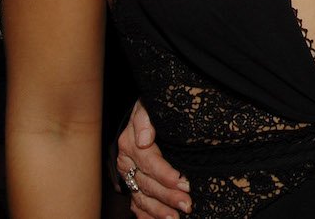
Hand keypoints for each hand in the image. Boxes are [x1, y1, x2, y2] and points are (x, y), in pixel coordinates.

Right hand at [117, 100, 191, 218]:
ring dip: (159, 210)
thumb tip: (144, 140)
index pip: (149, 163)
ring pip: (141, 198)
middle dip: (167, 196)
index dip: (165, 174)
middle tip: (186, 204)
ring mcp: (129, 176)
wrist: (142, 114)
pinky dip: (147, 215)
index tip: (183, 182)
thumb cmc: (150, 109)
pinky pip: (137, 204)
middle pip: (147, 184)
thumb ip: (145, 120)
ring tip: (175, 218)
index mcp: (130, 145)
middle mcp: (127, 163)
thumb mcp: (146, 107)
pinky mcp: (132, 185)